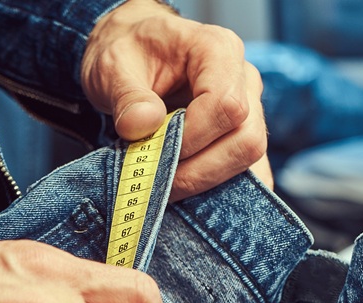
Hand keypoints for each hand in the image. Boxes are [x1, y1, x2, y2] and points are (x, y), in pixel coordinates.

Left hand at [81, 0, 272, 197]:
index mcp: (218, 50)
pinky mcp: (240, 135)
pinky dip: (216, 189)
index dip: (192, 139)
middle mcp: (243, 79)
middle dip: (200, 171)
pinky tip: (184, 191)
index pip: (226, 105)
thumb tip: (144, 125)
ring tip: (165, 185)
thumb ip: (126, 96)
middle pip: (247, 139)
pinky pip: (246, 172)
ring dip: (206, 183)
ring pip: (250, 161)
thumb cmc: (126, 53)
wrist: (131, 52)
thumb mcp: (112, 67)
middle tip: (157, 181)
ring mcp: (249, 109)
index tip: (155, 152)